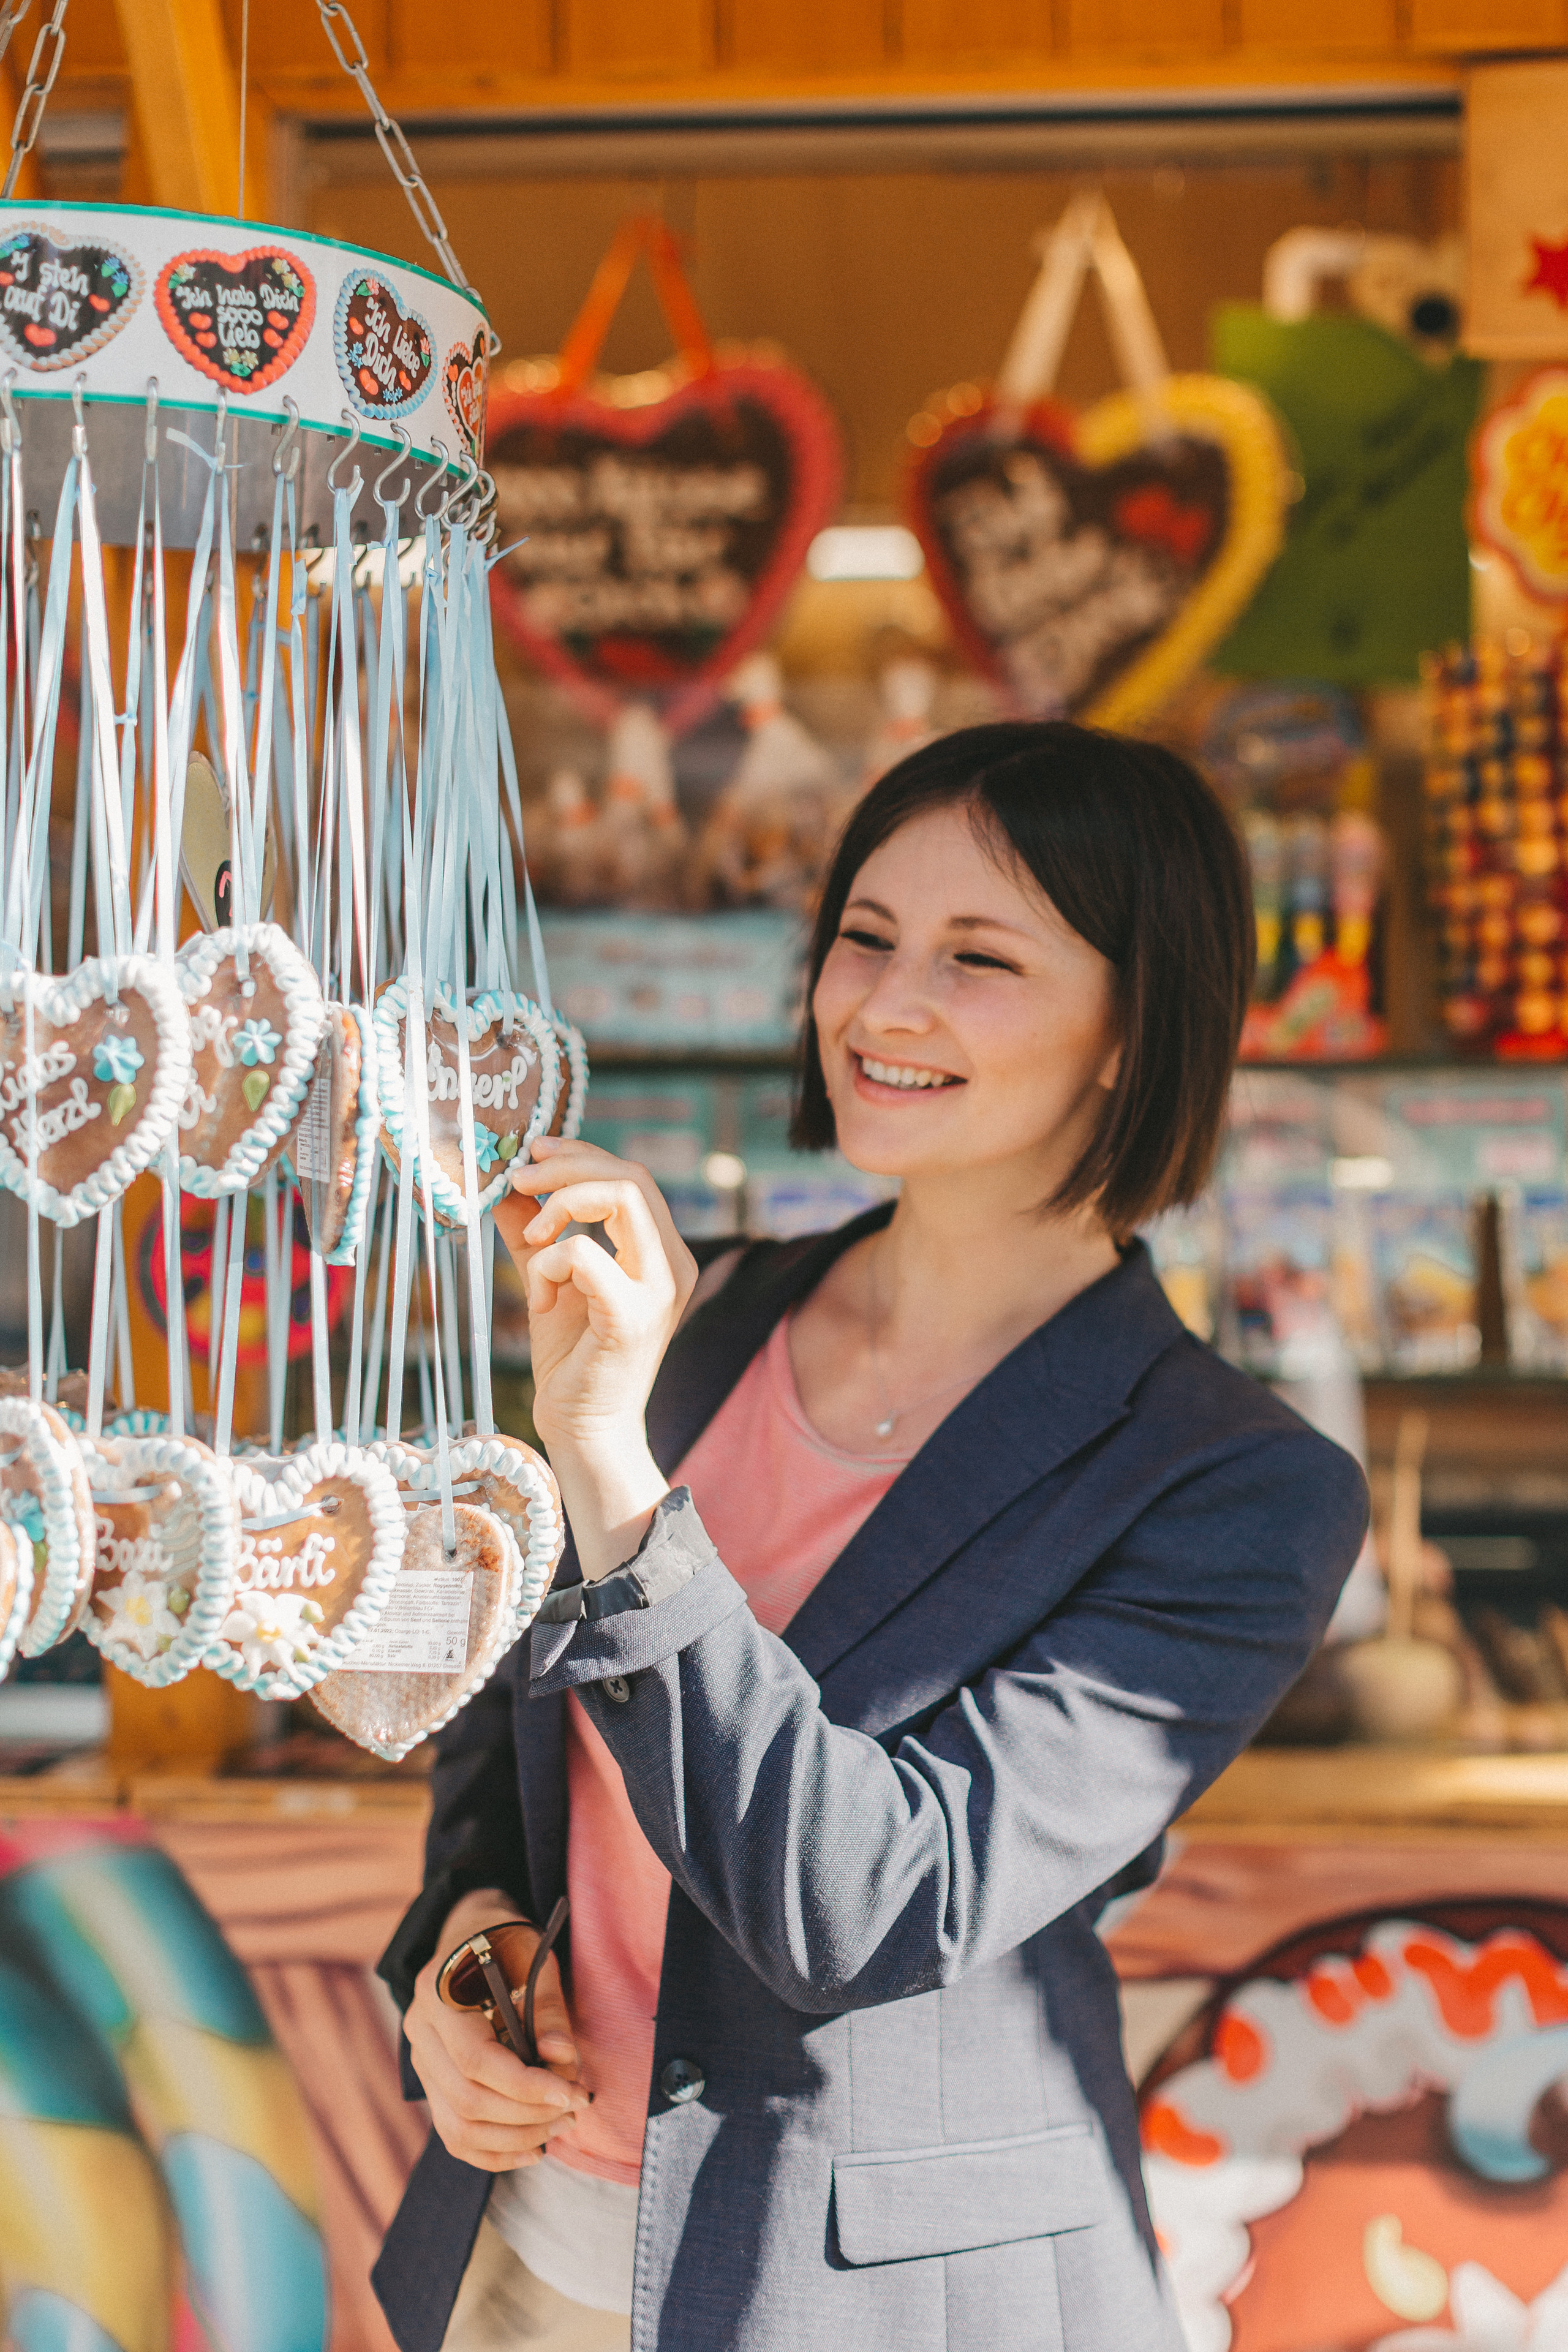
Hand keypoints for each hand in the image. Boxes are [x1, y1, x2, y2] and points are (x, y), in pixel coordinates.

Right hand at [405, 1889, 590, 2173]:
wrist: (472, 1935)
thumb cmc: (507, 1942)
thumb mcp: (533, 1959)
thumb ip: (547, 2009)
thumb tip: (561, 2060)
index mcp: (439, 1994)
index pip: (476, 2060)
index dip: (526, 2086)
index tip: (571, 2094)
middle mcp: (420, 2032)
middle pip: (467, 2100)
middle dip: (528, 2115)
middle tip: (575, 2109)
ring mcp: (421, 2062)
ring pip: (458, 2128)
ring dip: (515, 2138)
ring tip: (560, 2126)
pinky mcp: (432, 2084)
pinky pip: (455, 2135)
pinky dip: (494, 2152)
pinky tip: (532, 2147)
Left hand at [496, 1139, 694, 1578]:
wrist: (585, 1432)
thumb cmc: (571, 1359)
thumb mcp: (548, 1280)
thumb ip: (534, 1233)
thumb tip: (506, 1187)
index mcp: (661, 1253)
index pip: (632, 1177)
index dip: (581, 1154)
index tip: (533, 1154)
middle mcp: (672, 1265)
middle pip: (631, 1176)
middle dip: (566, 1168)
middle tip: (519, 1180)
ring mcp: (658, 1290)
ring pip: (621, 1197)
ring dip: (560, 1206)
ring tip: (532, 1243)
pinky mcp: (631, 1317)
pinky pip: (583, 1255)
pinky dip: (548, 1264)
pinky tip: (540, 1300)